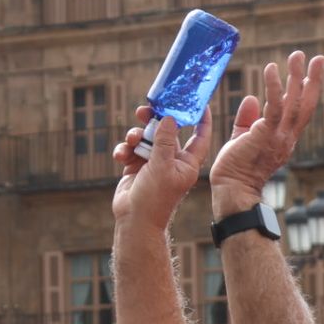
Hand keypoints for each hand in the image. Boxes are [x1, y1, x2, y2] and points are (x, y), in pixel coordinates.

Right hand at [111, 103, 212, 231]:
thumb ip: (165, 141)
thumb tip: (168, 118)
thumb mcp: (162, 166)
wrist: (134, 220)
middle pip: (167, 132)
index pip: (200, 136)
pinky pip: (131, 150)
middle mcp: (172, 160)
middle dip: (154, 121)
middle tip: (144, 111)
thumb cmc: (155, 198)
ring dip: (135, 137)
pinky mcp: (136, 167)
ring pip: (145, 138)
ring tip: (131, 141)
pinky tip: (121, 156)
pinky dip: (125, 150)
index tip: (200, 102)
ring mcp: (153, 163)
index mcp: (187, 162)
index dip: (202, 119)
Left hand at [209, 51, 323, 217]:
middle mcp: (286, 137)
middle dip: (313, 80)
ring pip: (294, 102)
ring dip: (297, 77)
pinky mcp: (266, 135)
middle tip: (318, 58)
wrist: (233, 190)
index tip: (311, 71)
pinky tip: (272, 69)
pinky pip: (274, 107)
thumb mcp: (243, 137)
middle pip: (306, 105)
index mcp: (283, 138)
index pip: (300, 111)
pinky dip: (274, 86)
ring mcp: (278, 137)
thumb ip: (248, 119)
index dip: (307, 91)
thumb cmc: (235, 169)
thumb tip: (251, 98)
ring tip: (297, 56)